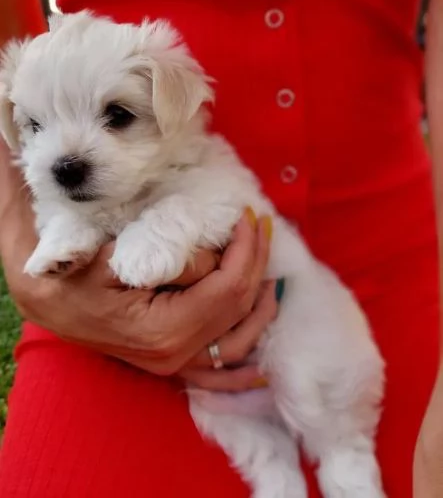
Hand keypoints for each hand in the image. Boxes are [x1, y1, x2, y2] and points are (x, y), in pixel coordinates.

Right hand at [3, 206, 272, 379]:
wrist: (52, 300)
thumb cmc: (80, 275)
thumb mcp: (122, 258)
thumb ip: (176, 261)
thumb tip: (218, 259)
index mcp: (164, 329)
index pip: (227, 288)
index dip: (247, 250)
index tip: (251, 218)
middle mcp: (175, 355)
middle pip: (238, 310)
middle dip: (257, 265)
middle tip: (263, 229)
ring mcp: (174, 366)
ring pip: (238, 345)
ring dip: (262, 310)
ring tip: (272, 277)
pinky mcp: (170, 365)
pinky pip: (216, 378)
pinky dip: (243, 373)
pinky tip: (262, 367)